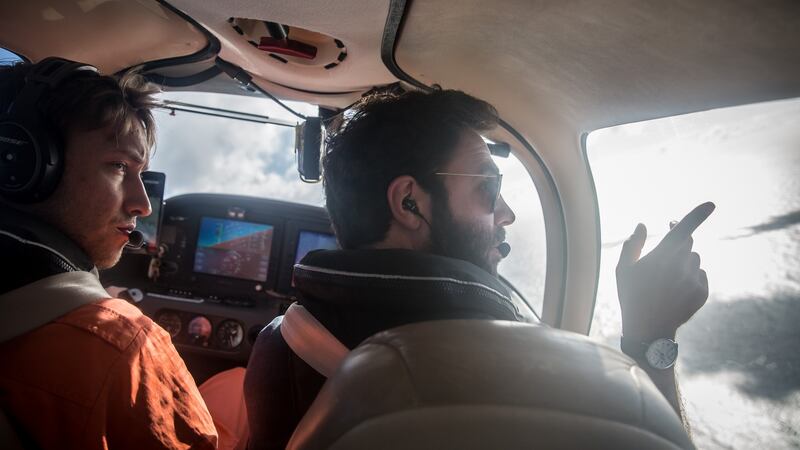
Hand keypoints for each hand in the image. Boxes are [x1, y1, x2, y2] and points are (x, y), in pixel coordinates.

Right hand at [616, 202, 714, 341]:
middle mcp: (681, 265)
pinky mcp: (702, 292)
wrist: (648, 330)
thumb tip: (642, 225)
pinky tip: (676, 292)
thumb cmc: (631, 296)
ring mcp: (693, 280)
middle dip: (678, 245)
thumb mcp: (623, 270)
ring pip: (695, 260)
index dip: (698, 214)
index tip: (711, 204)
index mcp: (662, 255)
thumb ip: (632, 244)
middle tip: (663, 259)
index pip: (683, 228)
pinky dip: (692, 278)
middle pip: (687, 243)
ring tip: (667, 282)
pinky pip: (701, 276)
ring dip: (684, 264)